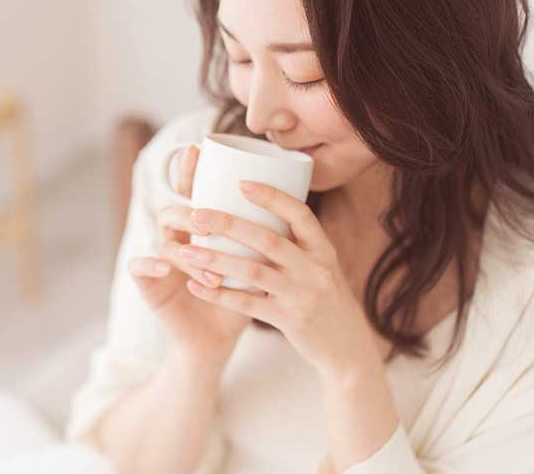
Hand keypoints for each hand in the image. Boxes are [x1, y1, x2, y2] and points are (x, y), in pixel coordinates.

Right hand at [128, 145, 251, 367]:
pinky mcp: (148, 284)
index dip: (191, 170)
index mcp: (202, 229)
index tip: (198, 149)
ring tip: (211, 273)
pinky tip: (163, 267)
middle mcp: (179, 238)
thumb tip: (296, 195)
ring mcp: (160, 260)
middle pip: (175, 211)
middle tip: (205, 220)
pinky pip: (139, 268)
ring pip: (164, 240)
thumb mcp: (258, 264)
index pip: (194, 193)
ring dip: (187, 253)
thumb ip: (266, 234)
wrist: (218, 341)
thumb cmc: (242, 299)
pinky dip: (149, 265)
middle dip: (191, 213)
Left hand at [177, 180, 381, 376]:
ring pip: (252, 272)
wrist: (348, 349)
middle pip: (268, 240)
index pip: (300, 214)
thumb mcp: (323, 266)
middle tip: (197, 214)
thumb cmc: (326, 300)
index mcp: (323, 249)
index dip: (271, 197)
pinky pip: (247, 304)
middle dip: (229, 224)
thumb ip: (298, 243)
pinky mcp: (288, 320)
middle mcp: (315, 269)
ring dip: (216, 259)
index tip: (240, 183)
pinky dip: (218, 294)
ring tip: (185, 251)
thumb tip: (265, 208)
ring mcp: (302, 295)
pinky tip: (194, 285)